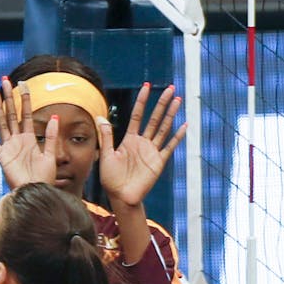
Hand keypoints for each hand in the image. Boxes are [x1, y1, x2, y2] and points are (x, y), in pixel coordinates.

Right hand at [0, 78, 57, 188]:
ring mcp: (8, 147)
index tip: (23, 83)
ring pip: (2, 122)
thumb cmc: (43, 178)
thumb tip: (56, 117)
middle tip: (5, 80)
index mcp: (30, 138)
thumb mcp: (51, 155)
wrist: (35, 192)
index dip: (25, 99)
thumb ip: (52, 137)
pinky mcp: (2, 156)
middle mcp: (17, 140)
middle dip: (9, 96)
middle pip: (12, 113)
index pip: (27, 113)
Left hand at [98, 83, 186, 207]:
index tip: (146, 87)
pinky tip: (184, 125)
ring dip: (171, 114)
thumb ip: (106, 137)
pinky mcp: (159, 161)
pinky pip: (169, 146)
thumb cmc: (111, 178)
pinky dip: (177, 136)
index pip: (138, 115)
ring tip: (178, 99)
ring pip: (163, 128)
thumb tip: (100, 117)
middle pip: (154, 118)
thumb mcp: (105, 155)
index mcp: (129, 140)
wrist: (120, 197)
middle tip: (170, 88)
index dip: (142, 101)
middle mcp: (142, 142)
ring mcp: (152, 151)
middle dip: (162, 103)